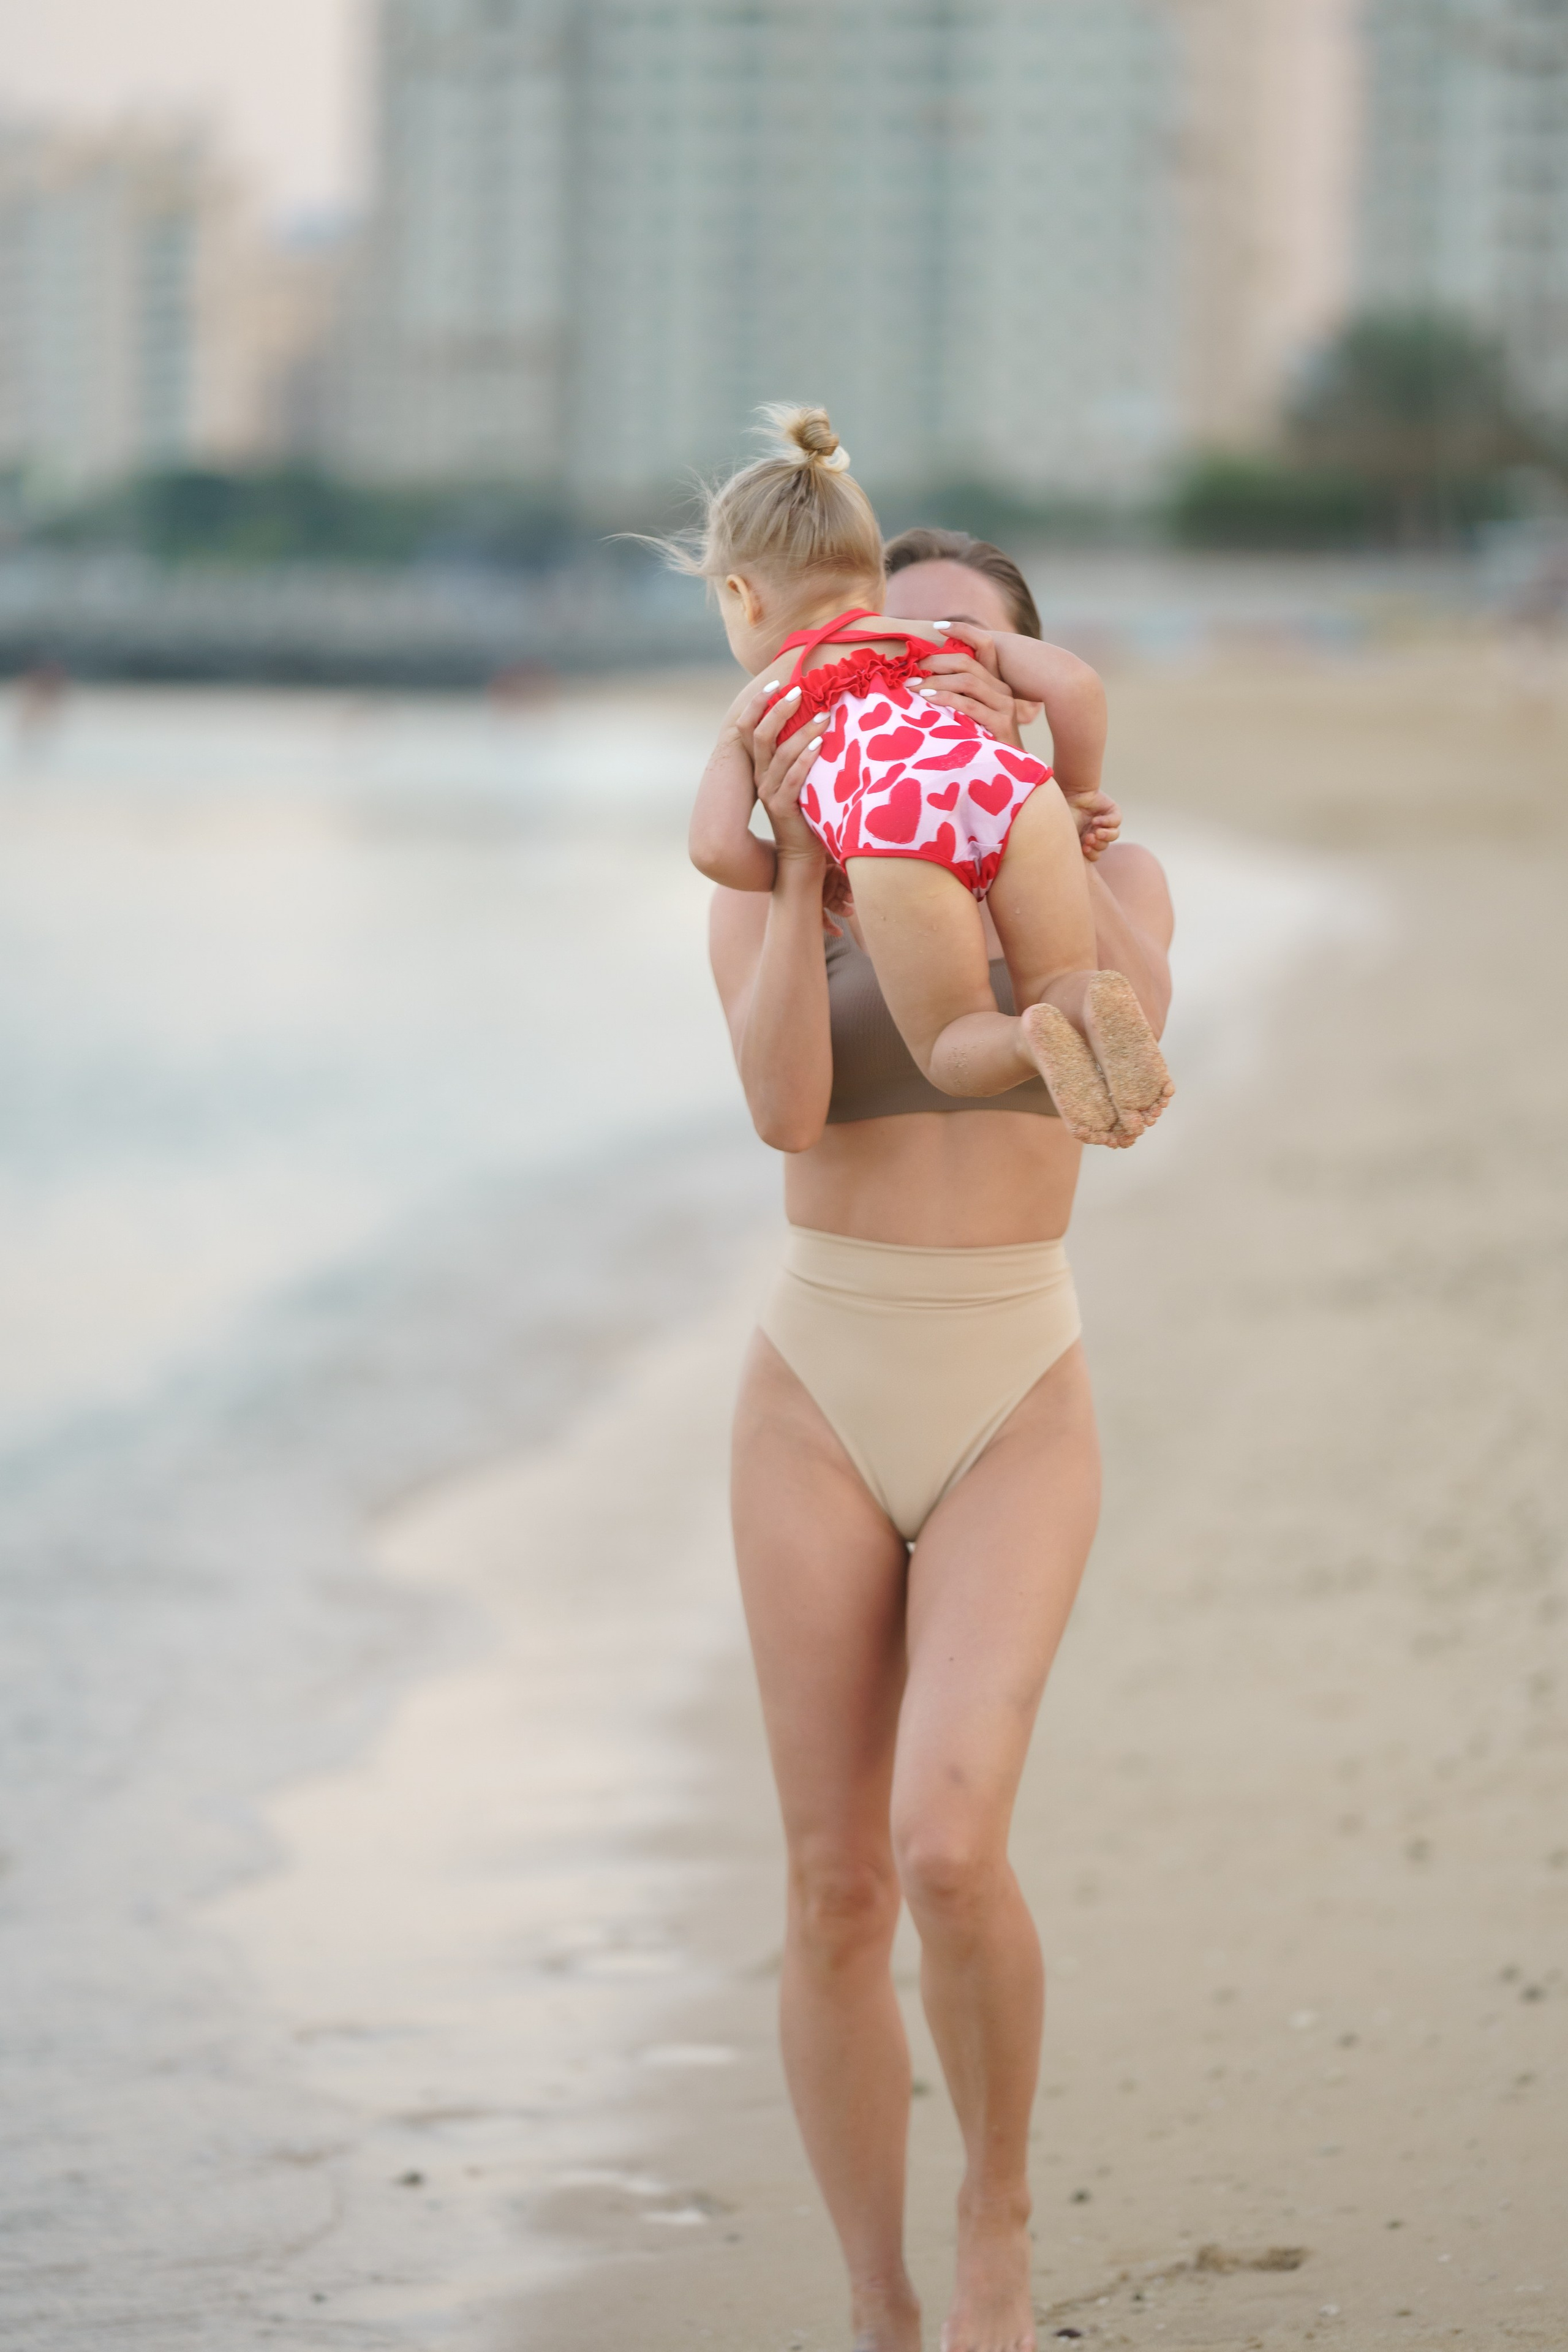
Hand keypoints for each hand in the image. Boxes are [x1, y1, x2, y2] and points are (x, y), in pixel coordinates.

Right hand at [731, 674, 832, 872]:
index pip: (749, 728)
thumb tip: (820, 717)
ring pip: (781, 754)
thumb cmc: (807, 808)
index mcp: (760, 765)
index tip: (775, 684)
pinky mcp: (781, 807)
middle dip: (780, 710)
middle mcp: (760, 776)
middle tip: (800, 692)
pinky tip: (821, 746)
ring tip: (824, 717)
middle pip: (762, 735)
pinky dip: (807, 760)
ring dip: (803, 732)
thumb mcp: (799, 775)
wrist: (800, 851)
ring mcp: (769, 792)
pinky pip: (793, 779)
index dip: (757, 705)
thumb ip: (800, 751)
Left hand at [914, 621, 1037, 745]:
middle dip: (935, 664)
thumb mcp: (967, 719)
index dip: (955, 637)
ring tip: (913, 687)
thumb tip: (922, 685)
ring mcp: (1004, 705)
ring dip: (936, 681)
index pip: (977, 651)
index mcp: (994, 684)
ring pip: (967, 681)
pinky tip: (928, 699)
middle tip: (911, 671)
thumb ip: (954, 700)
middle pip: (967, 663)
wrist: (1009, 775)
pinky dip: (946, 699)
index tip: (928, 637)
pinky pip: (969, 704)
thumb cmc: (983, 748)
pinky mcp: (1002, 723)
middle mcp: (1002, 690)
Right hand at [1067, 788, 1121, 861]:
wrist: (1066, 794)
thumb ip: (1068, 849)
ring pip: (1113, 835)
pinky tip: (1096, 821)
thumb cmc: (1060, 815)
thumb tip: (1067, 865)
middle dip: (1097, 845)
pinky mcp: (1112, 811)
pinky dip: (1107, 823)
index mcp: (1085, 839)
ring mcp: (1105, 822)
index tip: (1083, 849)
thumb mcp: (1063, 835)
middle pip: (1104, 846)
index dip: (1091, 854)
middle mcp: (1095, 831)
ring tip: (1096, 833)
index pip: (1094, 854)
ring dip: (1105, 836)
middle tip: (1088, 838)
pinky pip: (1116, 821)